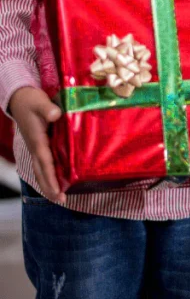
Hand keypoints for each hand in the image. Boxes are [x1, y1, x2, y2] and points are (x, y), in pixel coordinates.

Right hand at [8, 87, 64, 203]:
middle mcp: (35, 147)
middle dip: (50, 187)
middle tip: (61, 201)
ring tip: (58, 197)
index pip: (46, 164)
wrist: (19, 97)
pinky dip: (48, 173)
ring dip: (48, 183)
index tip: (58, 193)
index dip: (52, 179)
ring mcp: (35, 147)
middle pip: (42, 172)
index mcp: (37, 141)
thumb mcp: (40, 102)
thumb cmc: (31, 100)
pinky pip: (43, 162)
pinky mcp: (38, 143)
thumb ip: (48, 109)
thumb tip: (56, 115)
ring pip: (41, 169)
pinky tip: (57, 178)